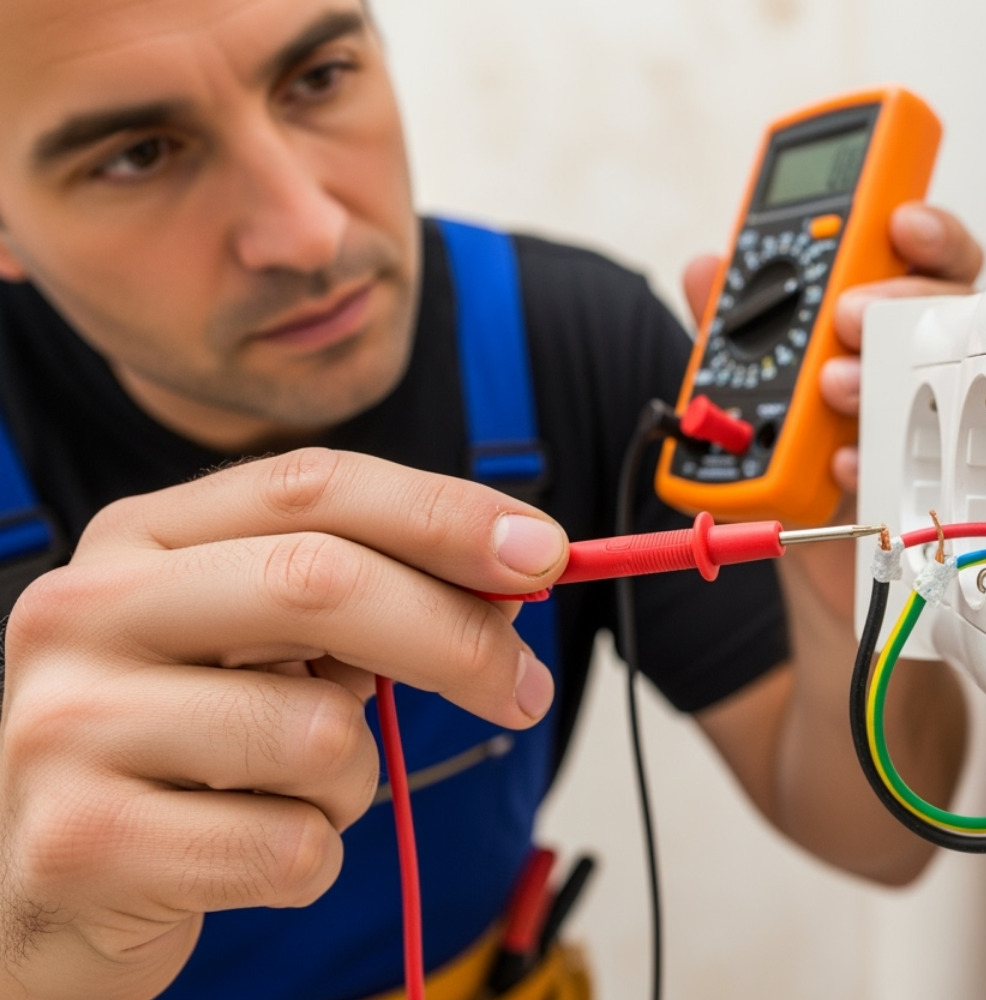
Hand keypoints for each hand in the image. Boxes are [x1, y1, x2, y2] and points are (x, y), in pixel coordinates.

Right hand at [0, 449, 566, 999]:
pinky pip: (290, 846)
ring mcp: (67, 724)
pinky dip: (310, 858)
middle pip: (320, 583)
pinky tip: (245, 851)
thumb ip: (363, 596)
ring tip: (291, 793)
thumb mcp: (260, 648)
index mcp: (139, 540)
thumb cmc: (182, 751)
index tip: (546, 554)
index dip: (445, 514)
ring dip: (354, 781)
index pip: (314, 487)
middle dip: (455, 637)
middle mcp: (84, 611)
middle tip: (524, 688)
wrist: (47, 887)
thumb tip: (517, 573)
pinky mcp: (83, 841)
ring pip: (318, 735)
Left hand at [683, 202, 984, 492]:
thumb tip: (706, 268)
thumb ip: (730, 315)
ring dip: (876, 377)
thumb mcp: (748, 359)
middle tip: (849, 314)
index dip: (923, 230)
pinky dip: (866, 456)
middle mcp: (910, 349)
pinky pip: (906, 460)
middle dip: (895, 301)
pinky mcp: (904, 471)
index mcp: (884, 301)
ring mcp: (915, 409)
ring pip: (930, 380)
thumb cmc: (787, 422)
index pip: (924, 252)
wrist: (786, 509)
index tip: (901, 223)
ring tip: (833, 385)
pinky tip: (838, 456)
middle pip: (941, 308)